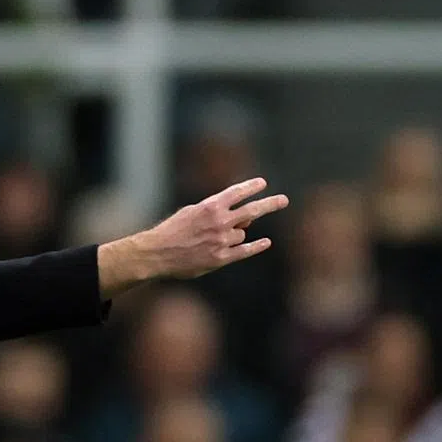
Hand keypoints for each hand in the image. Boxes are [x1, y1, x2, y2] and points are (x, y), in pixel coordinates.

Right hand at [97, 178, 288, 296]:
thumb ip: (215, 212)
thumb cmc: (173, 230)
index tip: (263, 183)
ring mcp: (222, 240)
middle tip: (284, 200)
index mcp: (210, 206)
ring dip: (235, 234)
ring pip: (241, 234)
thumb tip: (241, 221)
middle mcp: (219, 221)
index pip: (237, 192)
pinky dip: (256, 247)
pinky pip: (244, 252)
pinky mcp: (220, 258)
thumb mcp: (191, 212)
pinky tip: (265, 243)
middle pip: (252, 211)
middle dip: (270, 204)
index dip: (252, 187)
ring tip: (212, 239)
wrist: (157, 252)